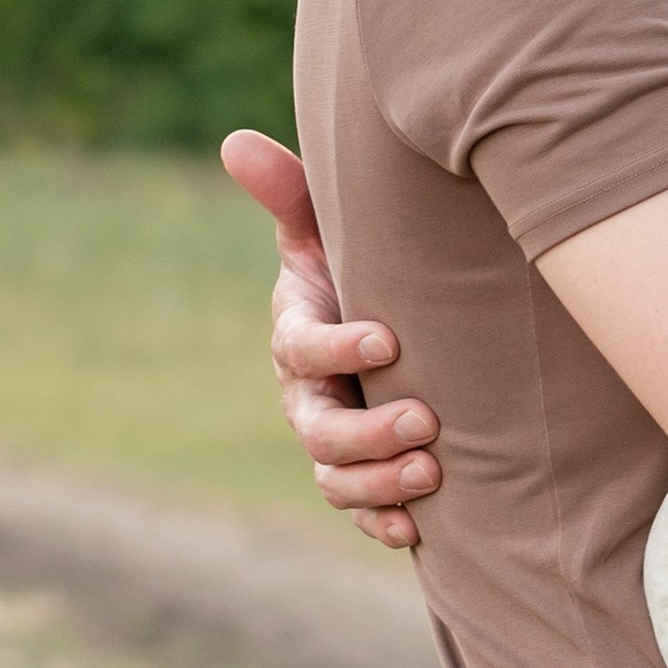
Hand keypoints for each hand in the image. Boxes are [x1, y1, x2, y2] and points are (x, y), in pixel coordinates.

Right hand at [219, 130, 444, 545]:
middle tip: (426, 421)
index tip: (388, 339)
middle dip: (367, 432)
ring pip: (337, 477)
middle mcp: (307, 395)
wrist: (395, 322)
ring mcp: (332, 439)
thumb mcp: (326, 227)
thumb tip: (233, 140)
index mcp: (297, 334)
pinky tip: (418, 527)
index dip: (338, 347)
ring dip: (380, 482)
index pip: (303, 347)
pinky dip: (383, 524)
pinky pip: (360, 512)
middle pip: (318, 429)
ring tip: (434, 471)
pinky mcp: (362, 473)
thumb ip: (288, 191)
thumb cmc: (360, 264)